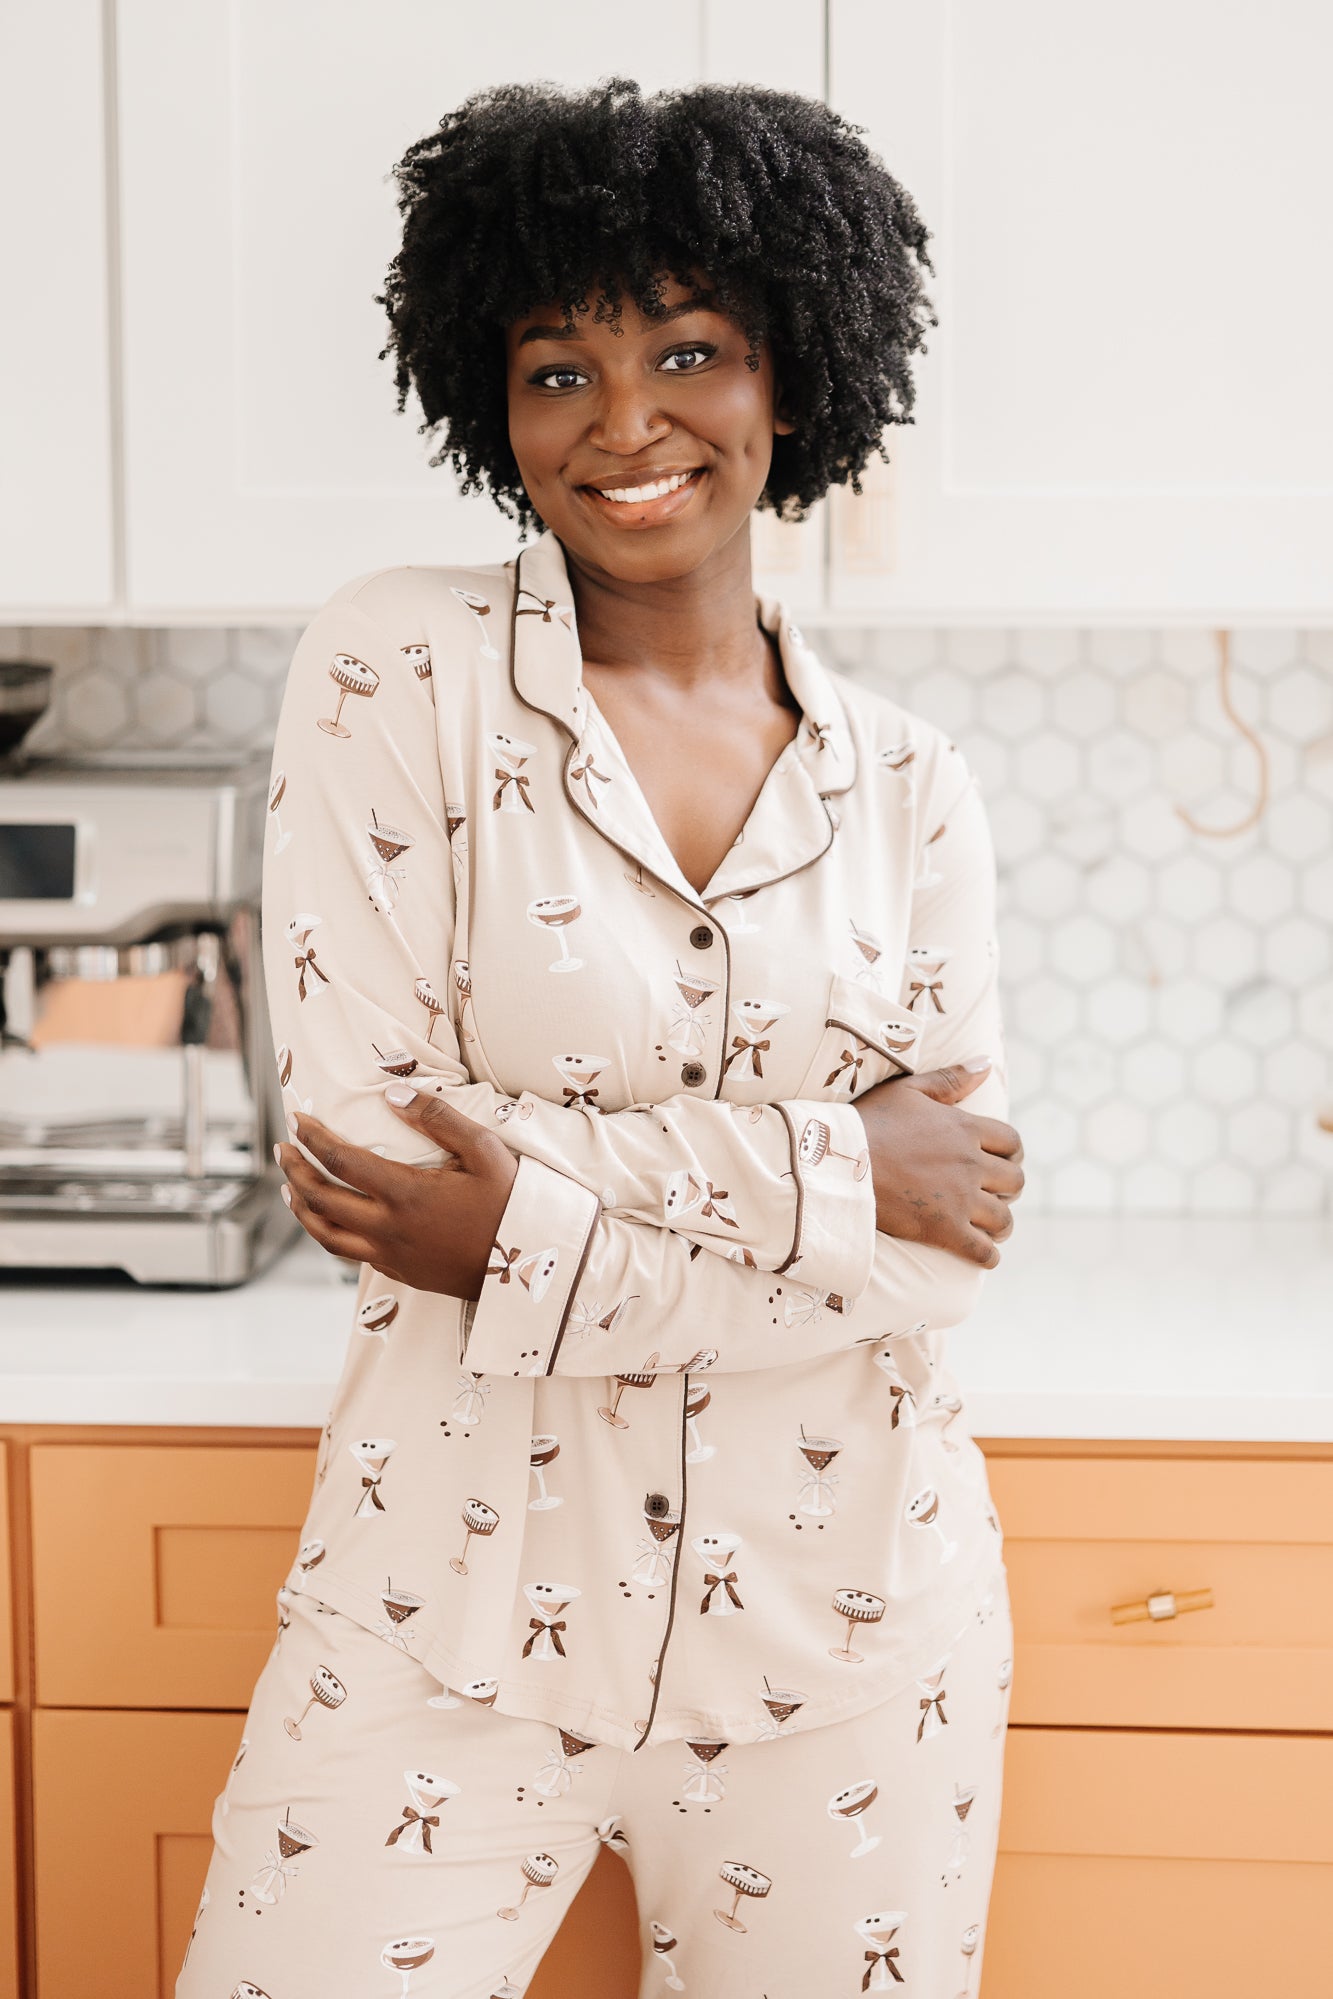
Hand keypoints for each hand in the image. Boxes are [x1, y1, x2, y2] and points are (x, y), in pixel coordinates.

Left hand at [275, 1084, 518, 1298]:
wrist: (532, 1267)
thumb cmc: (511, 1202)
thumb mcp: (484, 1150)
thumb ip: (437, 1119)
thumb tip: (392, 1095)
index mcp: (406, 1194)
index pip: (340, 1161)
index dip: (313, 1138)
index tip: (297, 1120)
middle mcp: (389, 1229)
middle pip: (321, 1199)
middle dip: (295, 1170)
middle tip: (283, 1149)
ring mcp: (391, 1255)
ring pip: (326, 1236)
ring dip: (300, 1209)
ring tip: (289, 1188)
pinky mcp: (400, 1272)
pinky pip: (350, 1253)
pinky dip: (328, 1233)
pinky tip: (330, 1219)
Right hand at [854, 1060, 1023, 1267]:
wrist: (839, 1161)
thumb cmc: (869, 1122)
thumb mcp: (908, 1090)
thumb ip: (951, 1079)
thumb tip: (988, 1063)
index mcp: (965, 1128)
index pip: (1012, 1144)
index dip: (1011, 1155)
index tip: (1001, 1162)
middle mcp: (970, 1164)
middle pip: (1015, 1182)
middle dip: (1007, 1190)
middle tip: (991, 1194)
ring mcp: (960, 1200)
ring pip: (1003, 1220)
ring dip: (1000, 1224)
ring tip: (987, 1226)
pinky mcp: (944, 1230)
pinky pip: (983, 1251)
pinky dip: (987, 1255)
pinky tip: (980, 1253)